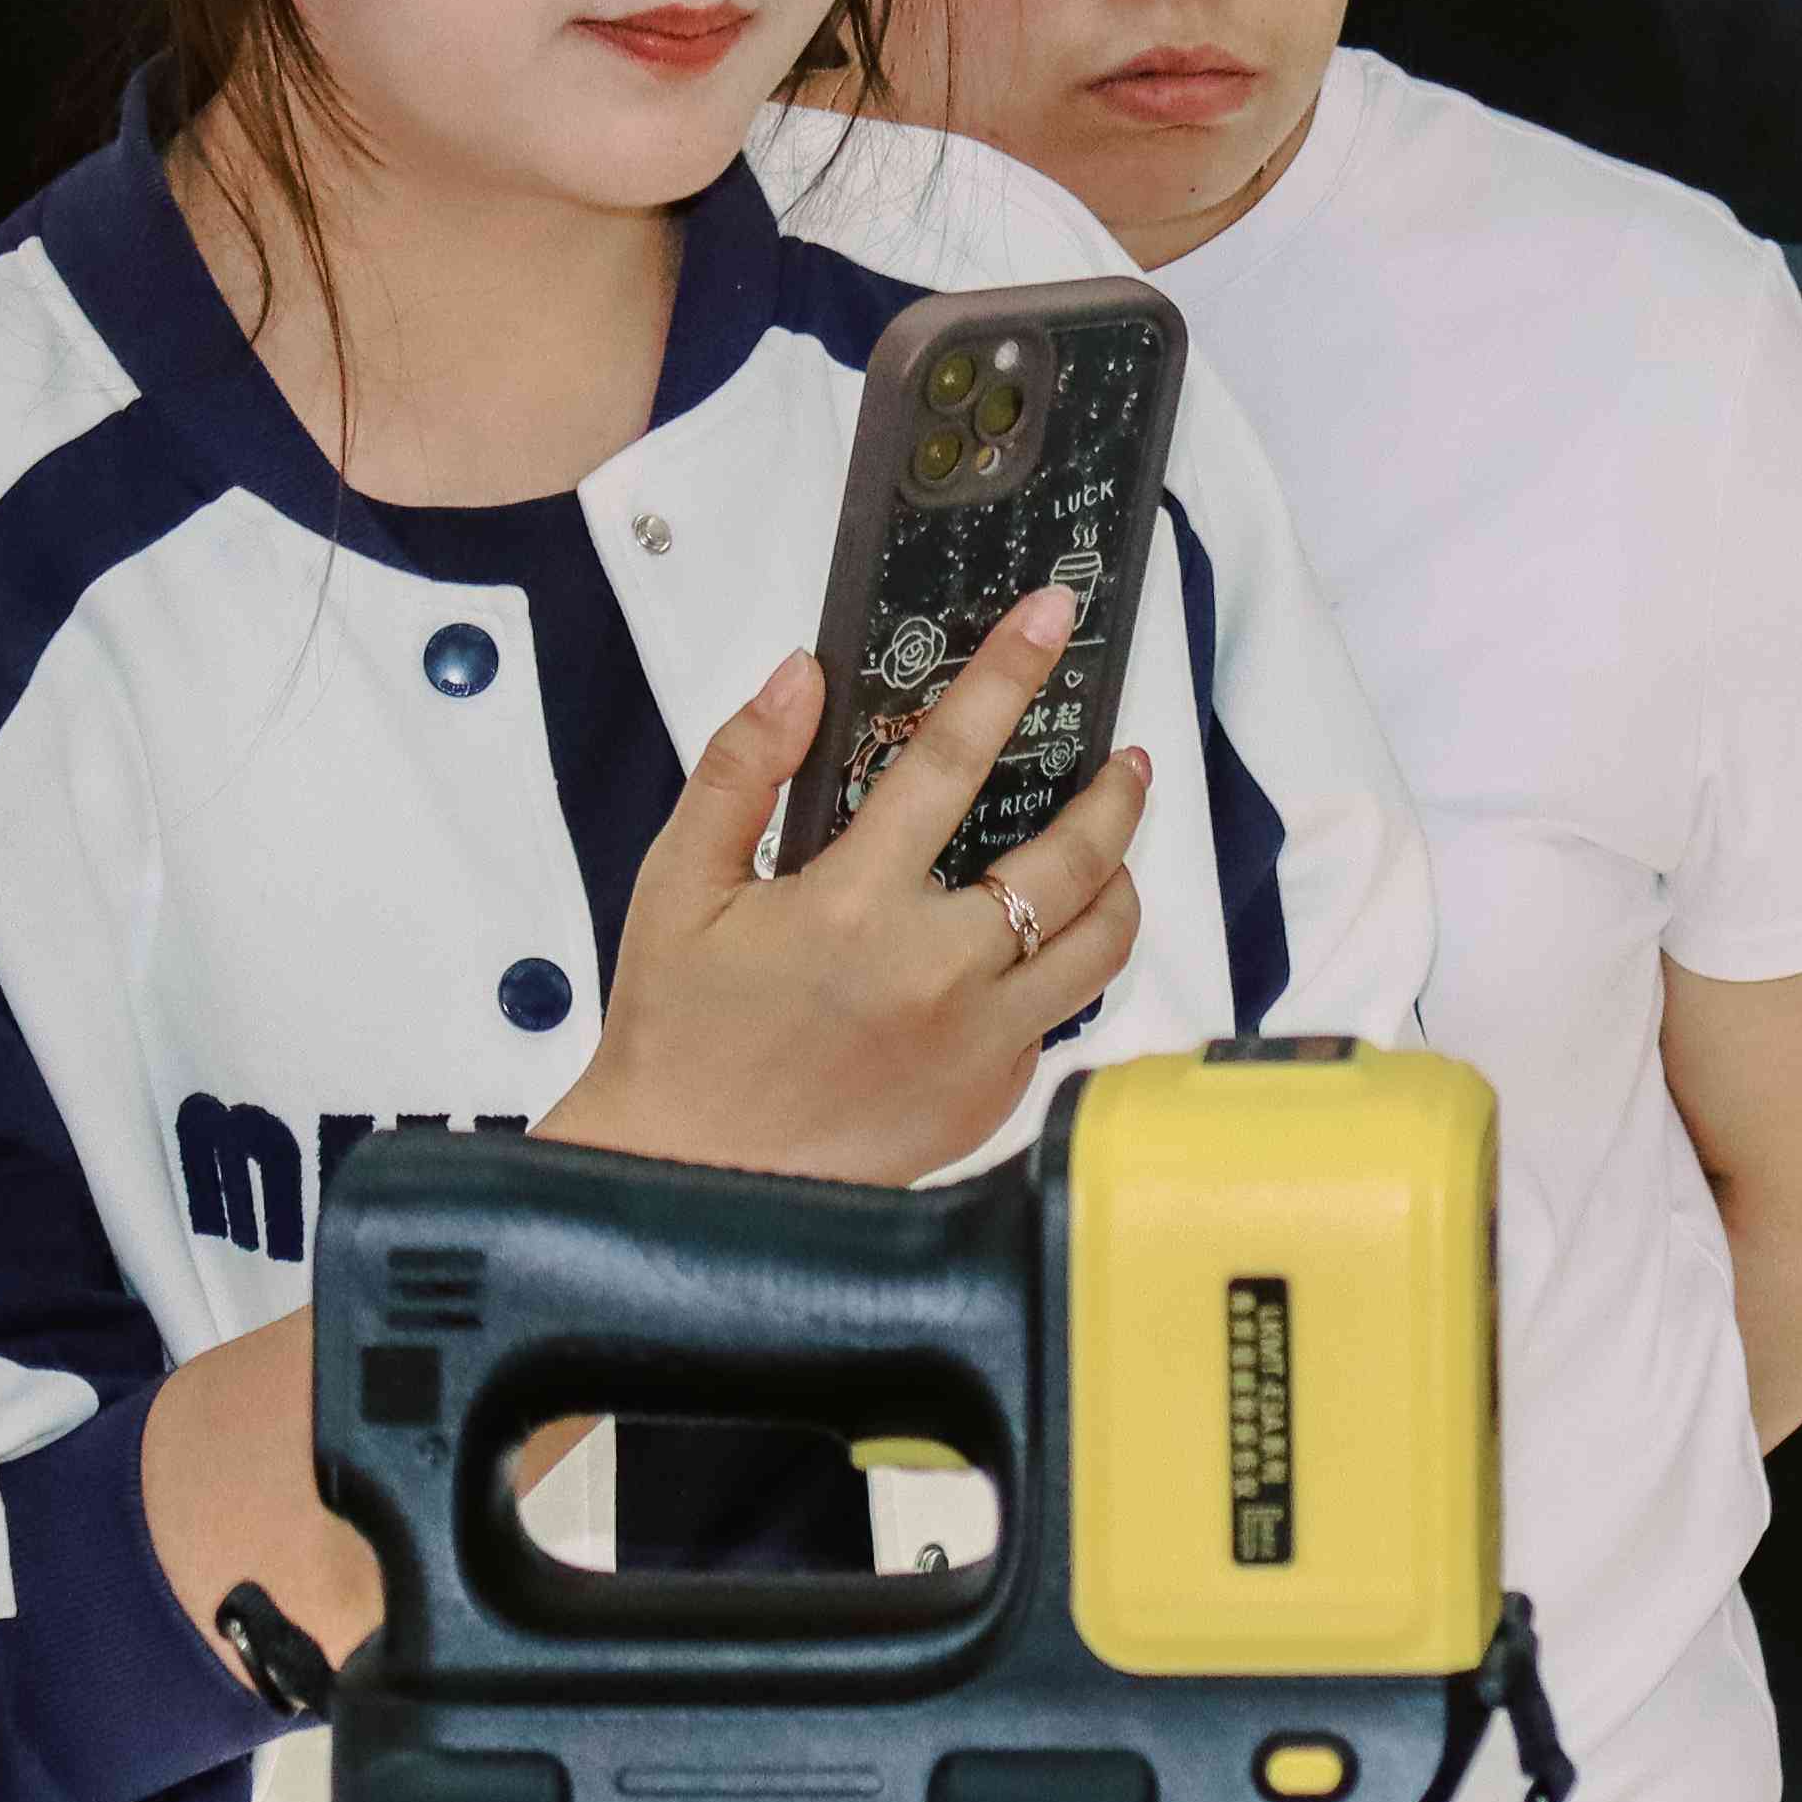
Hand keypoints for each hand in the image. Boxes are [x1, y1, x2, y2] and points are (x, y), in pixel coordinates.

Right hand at [549, 593, 1150, 1182]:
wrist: (686, 1183)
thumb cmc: (678, 1032)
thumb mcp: (678, 886)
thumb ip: (742, 770)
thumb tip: (800, 676)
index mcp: (853, 908)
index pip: (952, 759)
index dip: (1007, 677)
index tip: (1050, 619)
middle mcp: (935, 974)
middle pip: (1073, 857)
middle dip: (1114, 791)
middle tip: (1124, 756)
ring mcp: (977, 1042)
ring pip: (1102, 942)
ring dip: (1120, 879)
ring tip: (1111, 845)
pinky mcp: (993, 1096)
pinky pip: (1062, 1014)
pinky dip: (1065, 967)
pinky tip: (1040, 942)